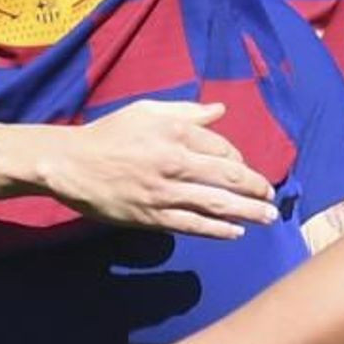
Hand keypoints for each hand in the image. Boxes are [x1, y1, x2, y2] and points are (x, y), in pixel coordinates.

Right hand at [38, 101, 279, 236]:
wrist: (71, 164)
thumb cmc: (110, 134)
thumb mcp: (147, 110)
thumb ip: (186, 111)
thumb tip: (220, 111)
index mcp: (175, 131)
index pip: (222, 148)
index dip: (240, 160)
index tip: (245, 170)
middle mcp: (175, 161)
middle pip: (228, 177)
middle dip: (256, 189)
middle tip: (272, 197)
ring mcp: (164, 192)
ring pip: (216, 204)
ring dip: (248, 212)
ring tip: (268, 218)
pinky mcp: (152, 216)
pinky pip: (193, 225)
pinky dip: (218, 230)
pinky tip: (236, 232)